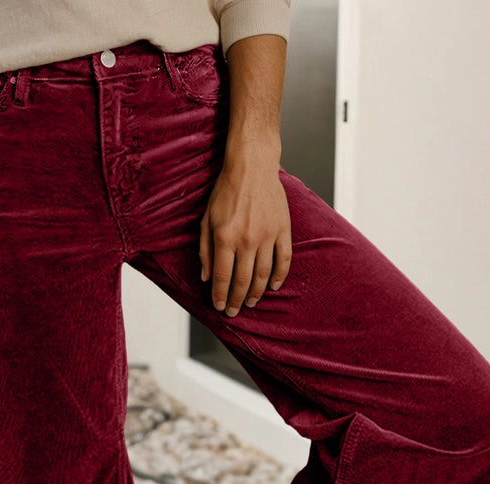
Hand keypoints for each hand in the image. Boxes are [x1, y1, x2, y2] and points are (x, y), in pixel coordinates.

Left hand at [199, 151, 291, 317]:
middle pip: (242, 280)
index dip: (220, 295)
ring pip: (263, 275)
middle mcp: (246, 239)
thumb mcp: (206, 219)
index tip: (219, 307)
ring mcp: (267, 236)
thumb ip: (205, 249)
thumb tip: (206, 277)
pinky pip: (284, 260)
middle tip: (234, 311)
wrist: (252, 166)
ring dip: (256, 293)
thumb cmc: (226, 191)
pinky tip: (274, 286)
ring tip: (250, 302)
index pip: (222, 276)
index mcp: (225, 237)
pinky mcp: (283, 230)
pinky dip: (280, 276)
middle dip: (237, 300)